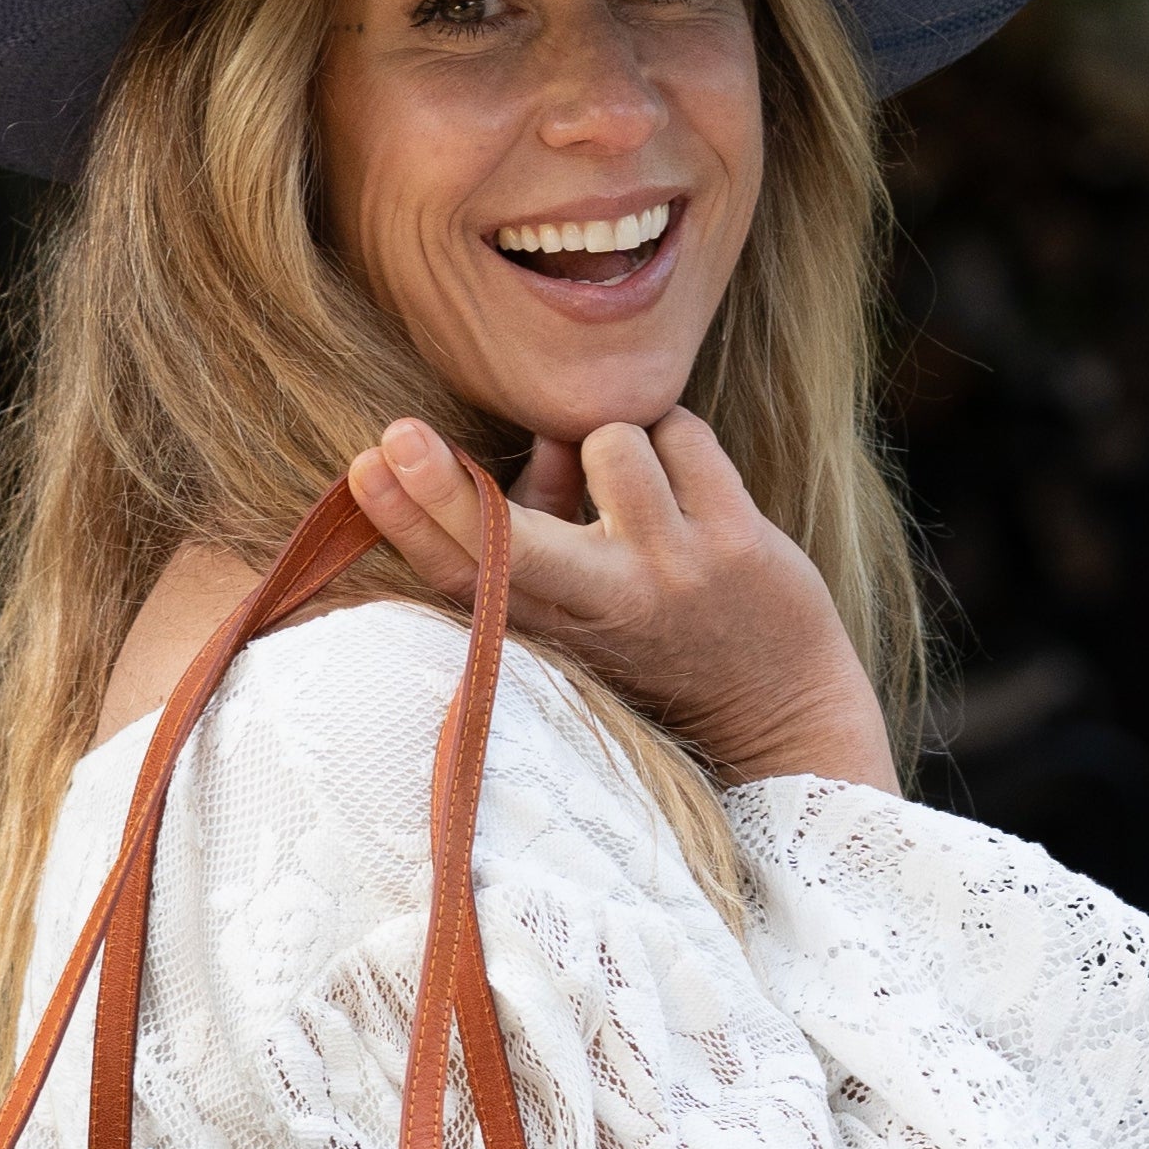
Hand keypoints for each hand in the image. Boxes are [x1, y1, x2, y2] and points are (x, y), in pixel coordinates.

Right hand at [348, 412, 898, 794]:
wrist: (783, 715)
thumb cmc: (668, 634)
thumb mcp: (587, 598)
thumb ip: (549, 511)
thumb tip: (550, 434)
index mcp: (552, 625)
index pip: (461, 576)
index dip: (407, 521)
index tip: (365, 467)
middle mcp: (603, 605)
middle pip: (506, 542)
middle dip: (444, 489)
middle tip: (396, 436)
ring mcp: (669, 573)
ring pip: (610, 445)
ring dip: (619, 440)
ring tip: (643, 486)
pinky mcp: (735, 544)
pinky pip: (681, 435)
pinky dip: (680, 440)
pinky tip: (695, 487)